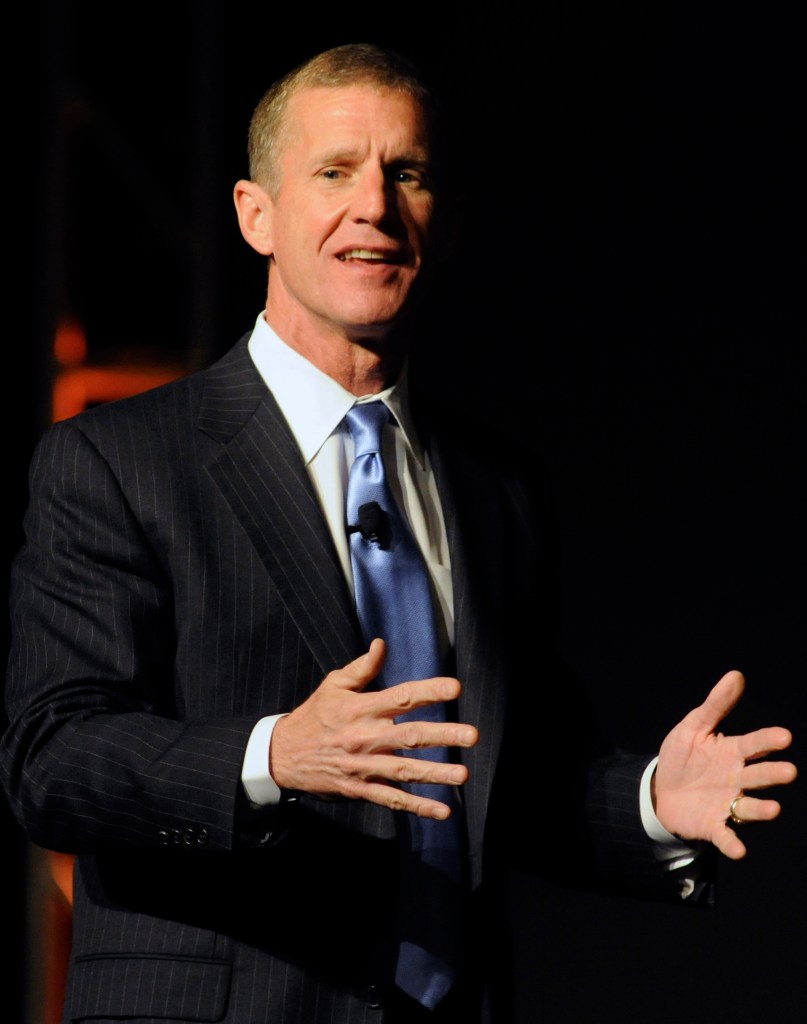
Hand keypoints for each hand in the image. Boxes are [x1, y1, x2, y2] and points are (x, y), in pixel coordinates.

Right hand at [269, 639, 477, 818]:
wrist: (282, 755)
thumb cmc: (313, 715)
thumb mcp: (333, 685)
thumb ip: (362, 667)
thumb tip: (382, 644)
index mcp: (361, 708)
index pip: (401, 696)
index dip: (429, 691)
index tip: (455, 687)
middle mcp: (365, 737)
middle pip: (409, 735)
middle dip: (443, 735)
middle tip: (472, 734)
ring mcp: (363, 766)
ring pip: (404, 771)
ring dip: (436, 774)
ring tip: (464, 774)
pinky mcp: (359, 788)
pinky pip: (392, 799)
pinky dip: (417, 806)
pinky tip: (442, 810)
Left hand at [653, 670, 796, 858]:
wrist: (662, 790)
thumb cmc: (684, 756)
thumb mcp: (694, 726)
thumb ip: (716, 705)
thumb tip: (736, 675)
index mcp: (733, 752)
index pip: (754, 744)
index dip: (768, 741)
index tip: (784, 736)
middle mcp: (737, 778)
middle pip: (759, 776)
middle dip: (773, 774)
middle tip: (789, 772)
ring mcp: (728, 802)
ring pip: (750, 806)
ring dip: (762, 809)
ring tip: (773, 809)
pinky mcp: (714, 825)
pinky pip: (726, 835)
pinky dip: (733, 842)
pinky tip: (739, 850)